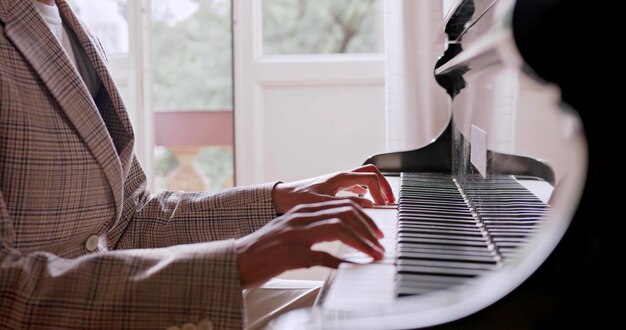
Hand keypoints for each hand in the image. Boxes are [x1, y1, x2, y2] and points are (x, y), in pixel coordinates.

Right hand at [235, 200, 384, 288]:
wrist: (237, 260)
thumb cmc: (265, 250)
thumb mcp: (292, 232)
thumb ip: (315, 230)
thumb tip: (342, 234)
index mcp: (303, 211)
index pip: (342, 205)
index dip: (365, 216)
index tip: (377, 231)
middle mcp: (301, 218)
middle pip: (344, 212)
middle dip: (368, 227)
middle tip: (380, 242)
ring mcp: (295, 235)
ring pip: (338, 228)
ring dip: (361, 242)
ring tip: (373, 254)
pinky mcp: (291, 254)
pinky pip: (322, 255)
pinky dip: (341, 261)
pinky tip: (351, 267)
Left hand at [273, 164, 394, 213]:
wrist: (281, 198)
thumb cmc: (298, 198)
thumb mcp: (323, 203)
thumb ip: (346, 204)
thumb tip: (369, 205)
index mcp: (341, 177)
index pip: (371, 176)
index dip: (382, 189)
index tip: (385, 204)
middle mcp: (341, 177)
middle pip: (371, 174)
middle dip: (384, 186)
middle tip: (390, 202)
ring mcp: (338, 182)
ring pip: (364, 180)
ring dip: (375, 190)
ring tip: (382, 204)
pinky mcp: (334, 189)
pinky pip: (356, 187)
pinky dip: (366, 194)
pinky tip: (366, 205)